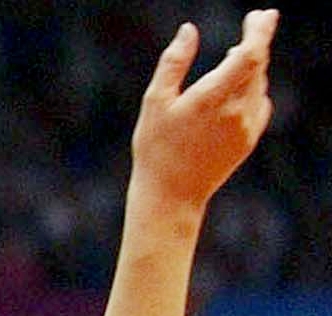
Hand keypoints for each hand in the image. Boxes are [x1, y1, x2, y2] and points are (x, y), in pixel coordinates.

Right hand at [131, 10, 276, 211]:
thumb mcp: (155, 102)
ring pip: (259, 83)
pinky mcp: (249, 139)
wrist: (171, 195)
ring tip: (236, 53)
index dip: (259, 32)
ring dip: (252, 64)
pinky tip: (238, 87)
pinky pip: (259, 103)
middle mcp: (236, 112)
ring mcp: (247, 127)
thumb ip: (173, 63)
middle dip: (257, 40)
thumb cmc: (155, 148)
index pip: (249, 57)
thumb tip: (189, 30)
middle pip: (258, 65)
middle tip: (254, 20)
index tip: (263, 15)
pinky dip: (253, 88)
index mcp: (211, 100)